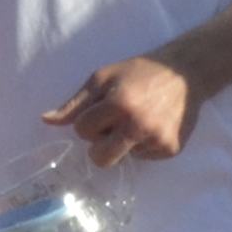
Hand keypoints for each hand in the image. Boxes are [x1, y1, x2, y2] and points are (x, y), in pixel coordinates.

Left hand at [47, 55, 195, 162]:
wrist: (185, 73)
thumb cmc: (139, 72)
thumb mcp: (103, 78)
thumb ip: (75, 103)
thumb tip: (46, 121)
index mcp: (119, 104)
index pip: (83, 131)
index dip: (88, 122)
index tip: (100, 110)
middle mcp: (138, 126)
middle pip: (100, 159)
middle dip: (99, 146)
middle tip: (111, 128)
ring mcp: (157, 140)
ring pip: (122, 157)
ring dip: (123, 143)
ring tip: (137, 120)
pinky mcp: (171, 150)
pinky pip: (143, 157)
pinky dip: (143, 145)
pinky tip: (152, 125)